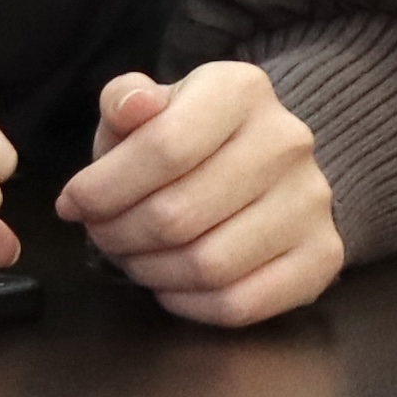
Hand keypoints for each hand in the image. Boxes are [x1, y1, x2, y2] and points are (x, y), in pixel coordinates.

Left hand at [61, 65, 340, 326]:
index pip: (163, 147)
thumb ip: (126, 100)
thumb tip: (132, 106)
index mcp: (241, 90)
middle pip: (179, 214)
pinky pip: (241, 304)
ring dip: (150, 272)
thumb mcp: (149, 105)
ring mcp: (312, 202)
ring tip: (131, 258)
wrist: (268, 163)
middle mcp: (288, 141)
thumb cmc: (188, 136)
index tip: (72, 204)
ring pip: (208, 265)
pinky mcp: (324, 256)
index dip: (103, 188)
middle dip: (118, 235)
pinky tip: (168, 286)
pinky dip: (190, 306)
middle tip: (100, 236)